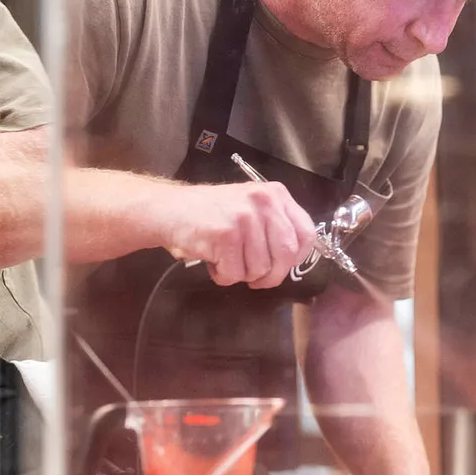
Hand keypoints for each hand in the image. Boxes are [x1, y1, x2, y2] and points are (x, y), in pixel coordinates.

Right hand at [158, 181, 316, 288]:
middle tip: (256, 279)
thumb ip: (275, 225)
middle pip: (286, 255)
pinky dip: (223, 276)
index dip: (296, 258)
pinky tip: (213, 260)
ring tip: (225, 259)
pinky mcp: (225, 236)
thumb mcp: (250, 206)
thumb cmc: (211, 213)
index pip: (306, 234)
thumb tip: (291, 258)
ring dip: (241, 274)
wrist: (169, 209)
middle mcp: (264, 202)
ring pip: (260, 268)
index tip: (281, 266)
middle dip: (271, 275)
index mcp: (275, 194)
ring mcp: (244, 218)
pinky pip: (235, 274)